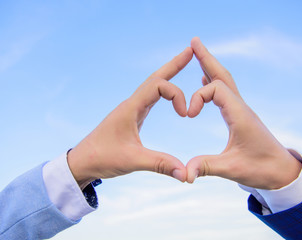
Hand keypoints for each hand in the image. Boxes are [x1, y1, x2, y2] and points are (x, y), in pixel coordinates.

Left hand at [67, 47, 192, 188]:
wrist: (82, 162)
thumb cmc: (102, 158)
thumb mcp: (132, 161)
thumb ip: (160, 164)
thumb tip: (186, 174)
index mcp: (131, 107)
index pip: (158, 85)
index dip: (176, 94)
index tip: (184, 115)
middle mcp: (131, 104)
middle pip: (156, 77)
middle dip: (174, 64)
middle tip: (190, 51)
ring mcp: (131, 109)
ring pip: (153, 86)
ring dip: (169, 75)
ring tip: (183, 64)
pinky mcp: (132, 117)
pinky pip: (150, 98)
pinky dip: (163, 91)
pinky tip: (168, 93)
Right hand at [186, 37, 300, 189]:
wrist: (282, 170)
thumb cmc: (261, 169)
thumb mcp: (233, 169)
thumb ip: (207, 167)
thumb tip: (184, 175)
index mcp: (239, 115)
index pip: (215, 89)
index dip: (198, 97)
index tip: (189, 115)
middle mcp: (241, 107)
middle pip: (223, 76)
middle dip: (207, 58)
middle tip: (194, 41)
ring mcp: (242, 110)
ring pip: (225, 82)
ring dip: (210, 67)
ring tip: (199, 54)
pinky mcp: (241, 116)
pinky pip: (226, 93)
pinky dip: (214, 82)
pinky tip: (207, 78)